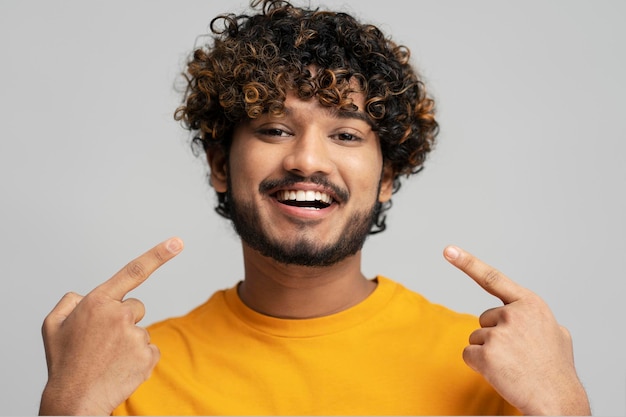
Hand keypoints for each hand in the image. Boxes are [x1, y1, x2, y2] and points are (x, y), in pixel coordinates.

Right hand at [39, 237, 183, 415]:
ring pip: (140, 331)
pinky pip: (149, 349)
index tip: (178, 242)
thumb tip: (87, 296)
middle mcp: (120, 315)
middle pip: (136, 307)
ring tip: (107, 358)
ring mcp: (136, 336)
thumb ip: (71, 302)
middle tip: (102, 342)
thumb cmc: (64, 363)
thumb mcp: (53, 326)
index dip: (158, 254)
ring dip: (128, 342)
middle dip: (123, 320)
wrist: (75, 400)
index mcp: (98, 302)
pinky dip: (138, 358)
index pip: (134, 271)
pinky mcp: (148, 355)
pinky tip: (120, 368)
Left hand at [443, 245, 589, 415]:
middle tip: (518, 355)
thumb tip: (530, 320)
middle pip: (484, 319)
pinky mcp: (487, 354)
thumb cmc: (556, 370)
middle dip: (495, 336)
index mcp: (530, 304)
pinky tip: (500, 373)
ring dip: (488, 353)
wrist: (557, 401)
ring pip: (476, 338)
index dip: (468, 263)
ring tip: (513, 365)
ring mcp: (499, 333)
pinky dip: (479, 366)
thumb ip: (537, 320)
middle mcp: (513, 314)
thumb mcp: (557, 334)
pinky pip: (468, 355)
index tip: (448, 250)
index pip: (493, 279)